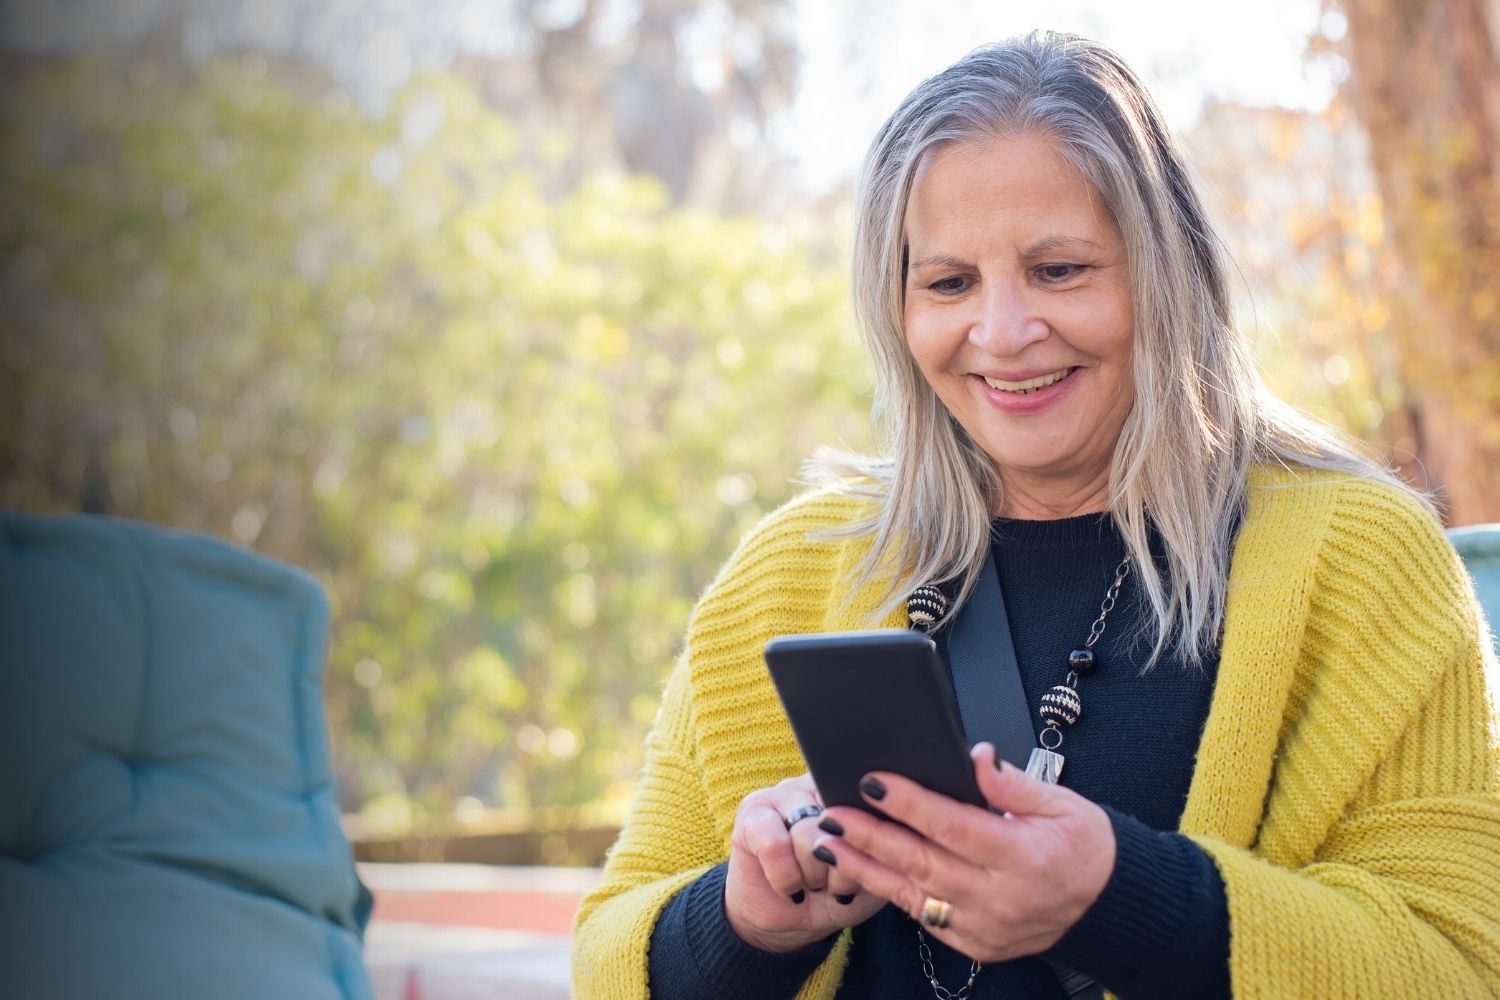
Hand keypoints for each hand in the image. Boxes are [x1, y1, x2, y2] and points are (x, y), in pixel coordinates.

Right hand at [723, 773, 885, 952]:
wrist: (791, 920)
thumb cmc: (839, 892)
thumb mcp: (873, 873)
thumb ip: (882, 843)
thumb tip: (880, 819)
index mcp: (854, 790)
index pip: (869, 801)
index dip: (867, 844)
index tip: (863, 867)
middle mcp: (818, 782)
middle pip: (839, 822)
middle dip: (840, 868)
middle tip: (832, 881)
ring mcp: (782, 793)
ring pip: (807, 835)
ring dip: (812, 875)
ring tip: (812, 882)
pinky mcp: (751, 813)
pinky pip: (775, 846)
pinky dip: (786, 878)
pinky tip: (790, 887)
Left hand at [809, 744, 1115, 962]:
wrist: (1107, 904)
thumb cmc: (1085, 847)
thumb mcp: (1063, 803)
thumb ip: (1012, 783)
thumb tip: (975, 756)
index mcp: (1024, 858)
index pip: (953, 826)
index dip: (909, 803)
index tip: (873, 781)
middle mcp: (1001, 899)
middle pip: (923, 863)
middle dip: (872, 835)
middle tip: (832, 810)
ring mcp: (986, 928)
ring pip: (914, 895)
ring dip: (867, 867)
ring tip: (830, 840)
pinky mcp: (976, 944)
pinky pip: (924, 916)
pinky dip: (893, 891)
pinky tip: (865, 868)